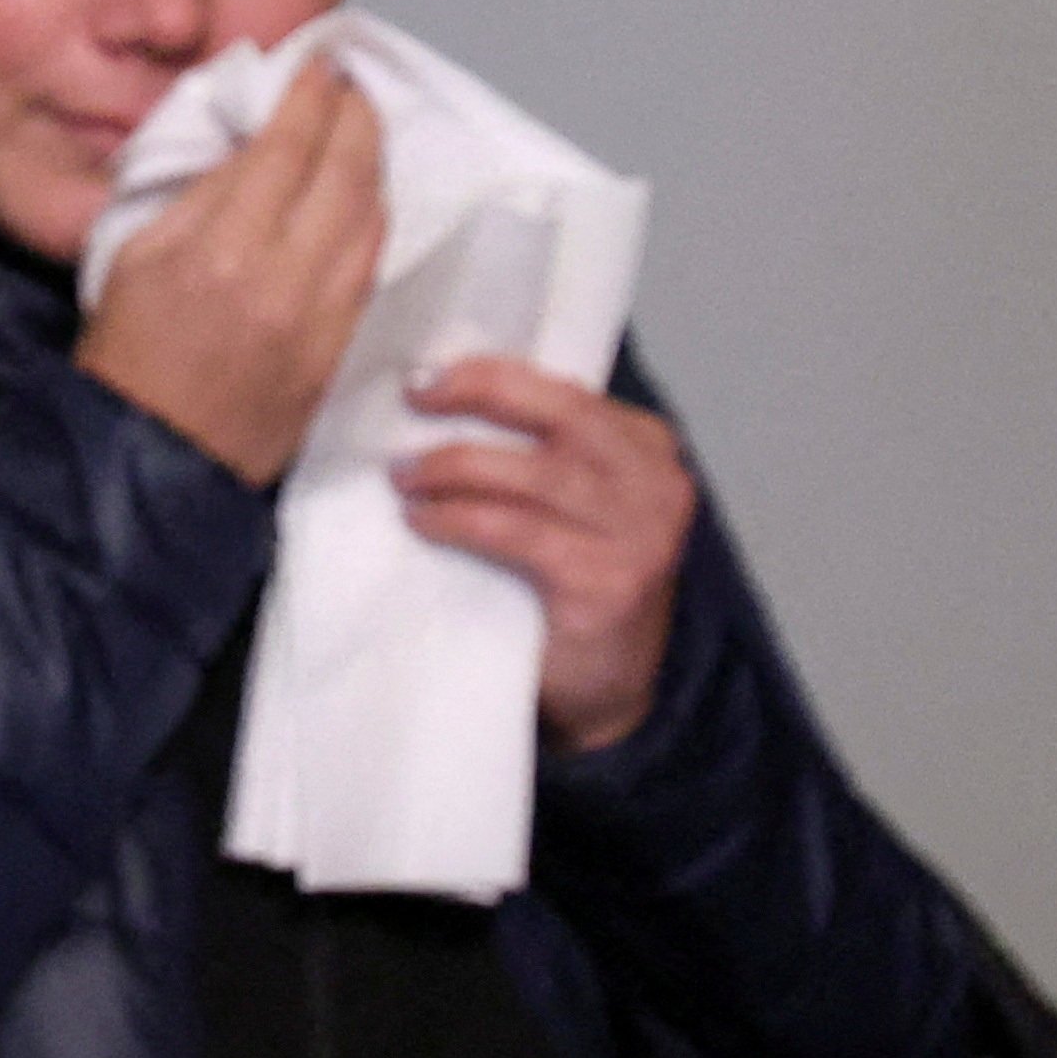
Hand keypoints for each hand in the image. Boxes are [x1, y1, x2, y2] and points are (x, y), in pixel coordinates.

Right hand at [77, 57, 385, 484]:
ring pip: (372, 215)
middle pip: (345, 171)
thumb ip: (197, 194)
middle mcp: (282, 277)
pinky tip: (364, 196)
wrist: (153, 455)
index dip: (309, 96)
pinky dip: (374, 217)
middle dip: (355, 115)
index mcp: (218, 248)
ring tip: (361, 129)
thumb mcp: (135, 256)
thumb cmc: (127, 355)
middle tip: (349, 86)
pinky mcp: (340, 347)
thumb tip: (249, 145)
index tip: (317, 65)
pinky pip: (374, 264)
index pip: (286, 146)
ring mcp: (321, 317)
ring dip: (374, 161)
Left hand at [396, 356, 696, 750]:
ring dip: (454, 467)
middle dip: (477, 395)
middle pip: (558, 414)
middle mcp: (654, 483)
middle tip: (412, 398)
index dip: (491, 374)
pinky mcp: (607, 583)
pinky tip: (423, 521)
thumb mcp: (569, 500)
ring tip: (402, 476)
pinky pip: (517, 532)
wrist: (606, 684)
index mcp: (645, 447)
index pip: (565, 390)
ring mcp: (639, 534)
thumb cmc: (573, 576)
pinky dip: (460, 520)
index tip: (424, 374)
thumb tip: (439, 393)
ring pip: (532, 474)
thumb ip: (534, 448)